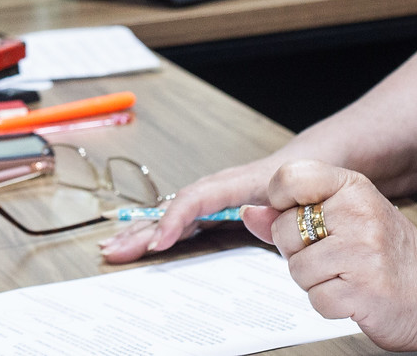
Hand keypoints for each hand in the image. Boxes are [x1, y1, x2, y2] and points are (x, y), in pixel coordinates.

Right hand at [100, 156, 280, 262]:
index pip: (194, 200)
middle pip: (170, 208)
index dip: (174, 221)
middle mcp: (213, 189)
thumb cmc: (296, 181)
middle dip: (139, 230)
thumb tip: (249, 215)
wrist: (303, 167)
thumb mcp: (290, 195)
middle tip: (114, 249)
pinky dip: (155, 231)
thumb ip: (272, 208)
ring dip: (139, 231)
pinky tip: (138, 243)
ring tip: (113, 247)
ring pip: (167, 214)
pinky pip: (177, 219)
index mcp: (231, 184)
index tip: (159, 244)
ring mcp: (208, 199)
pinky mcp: (209, 209)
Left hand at [243, 160, 416, 353]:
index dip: (279, 200)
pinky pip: (315, 299)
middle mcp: (359, 213)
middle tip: (332, 255)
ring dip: (315, 281)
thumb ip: (291, 214)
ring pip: (296, 268)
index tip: (291, 212)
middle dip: (298, 250)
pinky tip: (354, 295)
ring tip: (345, 275)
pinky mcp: (365, 290)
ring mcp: (363, 252)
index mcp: (353, 188)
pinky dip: (330, 304)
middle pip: (285, 230)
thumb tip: (248, 213)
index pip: (290, 176)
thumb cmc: (387, 254)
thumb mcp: (344, 218)